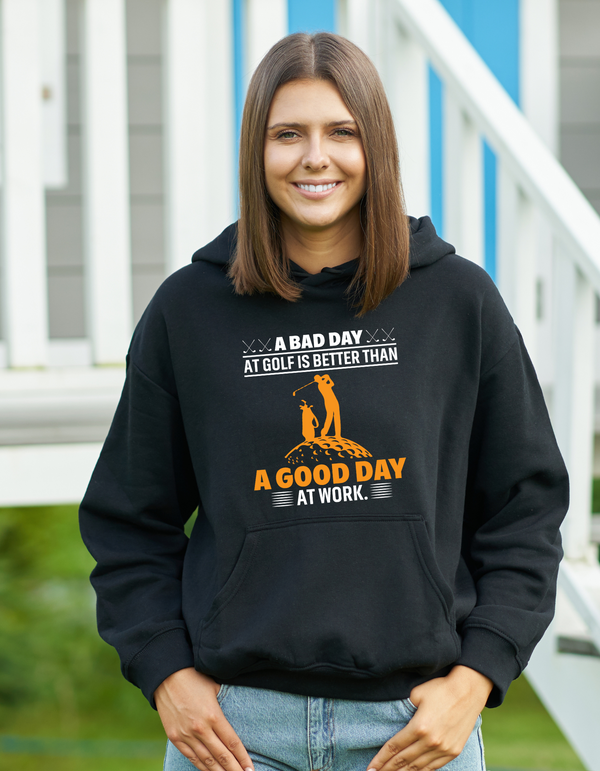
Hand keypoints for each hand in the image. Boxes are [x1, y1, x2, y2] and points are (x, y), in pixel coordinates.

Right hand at [154, 667, 254, 770]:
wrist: (166, 676)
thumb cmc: (194, 678)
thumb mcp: (215, 688)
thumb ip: (225, 705)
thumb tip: (237, 712)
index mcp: (213, 716)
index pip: (232, 742)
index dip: (242, 758)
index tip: (250, 768)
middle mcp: (201, 729)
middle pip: (222, 756)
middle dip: (234, 769)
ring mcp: (186, 735)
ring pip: (207, 761)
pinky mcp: (175, 738)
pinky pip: (192, 757)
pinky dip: (202, 767)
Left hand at [366, 666, 492, 770]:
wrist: (469, 691)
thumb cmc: (440, 688)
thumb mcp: (416, 694)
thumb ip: (404, 710)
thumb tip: (395, 719)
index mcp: (419, 727)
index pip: (394, 747)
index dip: (381, 759)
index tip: (370, 768)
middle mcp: (431, 741)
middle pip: (403, 761)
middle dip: (387, 769)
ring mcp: (443, 749)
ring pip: (418, 767)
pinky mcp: (453, 751)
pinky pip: (433, 767)